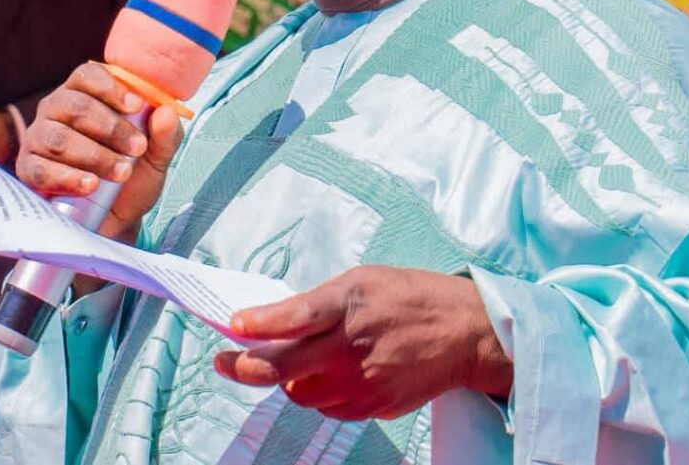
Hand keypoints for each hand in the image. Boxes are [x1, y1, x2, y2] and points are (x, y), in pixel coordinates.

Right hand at [17, 62, 183, 242]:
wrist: (116, 218)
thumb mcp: (157, 155)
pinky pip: (40, 169)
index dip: (110, 88)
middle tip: (138, 148)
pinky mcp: (28, 169)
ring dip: (94, 155)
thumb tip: (166, 112)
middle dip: (110, 128)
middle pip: (75, 106)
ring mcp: (38, 138)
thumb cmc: (133, 175)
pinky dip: (68, 177)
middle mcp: (56, 109)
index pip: (88, 75)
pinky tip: (90, 185)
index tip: (136, 107)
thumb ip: (165, 134)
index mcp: (85, 93)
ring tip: (121, 172)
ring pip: (58, 138)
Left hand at [214, 265, 512, 420]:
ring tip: (298, 358)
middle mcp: (353, 347)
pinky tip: (331, 371)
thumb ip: (320, 303)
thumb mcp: (362, 280)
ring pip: (300, 392)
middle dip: (245, 367)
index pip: (298, 317)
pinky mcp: (372, 406)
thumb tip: (277, 323)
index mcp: (351, 303)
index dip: (262, 324)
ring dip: (288, 378)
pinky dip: (318, 392)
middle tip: (224, 361)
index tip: (234, 326)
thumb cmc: (411, 297)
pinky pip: (327, 406)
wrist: (464, 333)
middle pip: (285, 368)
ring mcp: (363, 383)